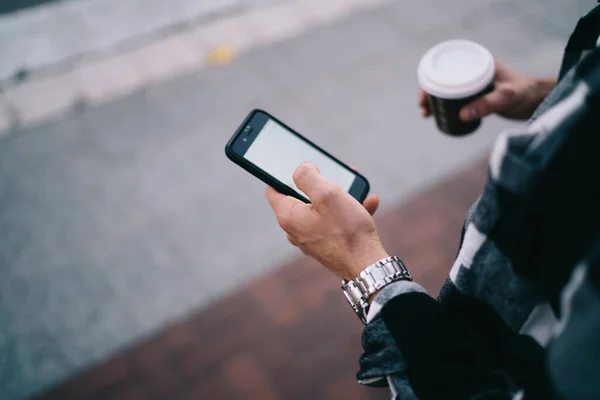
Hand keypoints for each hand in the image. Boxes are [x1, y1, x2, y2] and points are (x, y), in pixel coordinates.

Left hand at [265, 162, 387, 280]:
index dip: (283, 174)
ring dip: (340, 196)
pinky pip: (335, 223)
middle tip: (335, 175)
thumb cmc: (347, 230)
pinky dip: (349, 212)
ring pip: (322, 209)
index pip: (273, 189)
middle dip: (319, 184)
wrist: (367, 266)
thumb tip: (301, 169)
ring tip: (357, 188)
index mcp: (289, 216)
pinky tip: (368, 203)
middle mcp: (295, 230)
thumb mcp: (327, 193)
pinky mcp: (327, 245)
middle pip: (301, 198)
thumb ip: (308, 176)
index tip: (301, 167)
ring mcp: (311, 239)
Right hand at [418, 60, 556, 120]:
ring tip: (428, 113)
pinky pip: (455, 96)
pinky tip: (439, 114)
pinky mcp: (477, 93)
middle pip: (443, 78)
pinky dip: (445, 104)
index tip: (424, 97)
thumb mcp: (506, 98)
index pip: (446, 66)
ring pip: (448, 88)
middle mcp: (474, 68)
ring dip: (435, 100)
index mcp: (477, 61)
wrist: (538, 101)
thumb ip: (486, 104)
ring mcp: (475, 81)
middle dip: (429, 92)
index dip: (430, 80)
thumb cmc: (525, 94)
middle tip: (424, 109)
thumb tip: (462, 115)